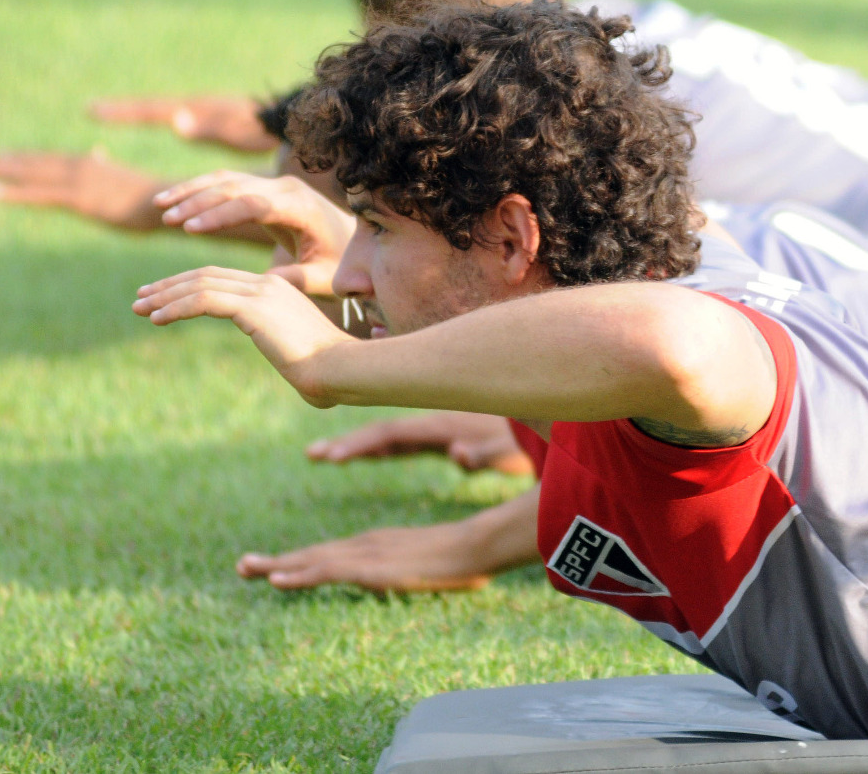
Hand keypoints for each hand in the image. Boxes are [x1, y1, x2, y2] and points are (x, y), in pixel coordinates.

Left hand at [0, 148, 168, 230]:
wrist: (176, 206)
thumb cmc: (158, 198)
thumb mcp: (126, 180)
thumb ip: (106, 168)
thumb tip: (96, 154)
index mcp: (93, 167)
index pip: (51, 162)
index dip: (25, 159)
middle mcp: (83, 170)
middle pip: (35, 164)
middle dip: (2, 162)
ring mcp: (82, 184)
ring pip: (33, 174)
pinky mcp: (83, 200)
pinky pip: (43, 195)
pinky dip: (17, 192)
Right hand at [90, 96, 277, 152]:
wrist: (289, 117)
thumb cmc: (266, 128)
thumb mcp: (240, 132)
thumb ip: (210, 128)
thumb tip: (176, 121)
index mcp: (196, 109)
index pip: (150, 109)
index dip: (122, 112)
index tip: (93, 110)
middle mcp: (194, 105)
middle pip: (149, 106)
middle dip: (121, 108)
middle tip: (91, 108)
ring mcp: (202, 110)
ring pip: (160, 110)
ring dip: (135, 111)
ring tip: (107, 113)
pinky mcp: (211, 117)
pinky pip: (174, 116)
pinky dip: (157, 118)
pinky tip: (157, 122)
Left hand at [134, 267, 350, 401]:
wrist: (342, 369)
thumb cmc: (330, 373)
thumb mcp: (303, 354)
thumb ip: (294, 353)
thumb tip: (302, 376)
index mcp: (279, 289)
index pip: (223, 278)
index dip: (189, 285)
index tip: (162, 298)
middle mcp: (268, 284)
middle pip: (206, 275)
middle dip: (169, 286)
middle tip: (141, 298)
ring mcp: (261, 293)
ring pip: (200, 284)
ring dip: (164, 296)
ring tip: (139, 308)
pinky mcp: (253, 308)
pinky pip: (204, 301)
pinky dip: (176, 307)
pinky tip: (156, 320)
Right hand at [155, 171, 353, 295]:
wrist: (350, 240)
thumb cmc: (336, 264)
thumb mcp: (322, 278)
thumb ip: (298, 279)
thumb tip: (267, 283)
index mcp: (301, 208)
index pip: (254, 205)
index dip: (220, 215)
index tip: (189, 230)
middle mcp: (287, 188)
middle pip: (236, 187)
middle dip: (199, 201)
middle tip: (167, 218)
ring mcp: (274, 184)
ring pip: (227, 179)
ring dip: (192, 191)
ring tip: (160, 207)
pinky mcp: (264, 188)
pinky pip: (226, 183)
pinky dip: (198, 190)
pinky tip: (172, 202)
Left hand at [236, 522, 495, 592]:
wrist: (480, 544)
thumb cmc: (467, 555)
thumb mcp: (434, 565)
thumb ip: (421, 569)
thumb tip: (419, 576)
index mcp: (379, 545)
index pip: (331, 554)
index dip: (301, 561)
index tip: (274, 567)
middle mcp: (366, 545)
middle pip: (314, 554)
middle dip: (278, 561)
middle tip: (242, 566)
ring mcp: (368, 555)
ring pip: (313, 561)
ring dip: (277, 566)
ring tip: (245, 568)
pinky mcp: (373, 567)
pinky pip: (328, 573)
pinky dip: (300, 575)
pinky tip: (277, 580)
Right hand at [307, 412, 533, 474]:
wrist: (555, 411)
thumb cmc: (533, 439)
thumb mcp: (511, 450)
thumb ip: (486, 453)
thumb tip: (457, 454)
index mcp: (446, 426)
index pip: (394, 434)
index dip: (360, 444)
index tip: (328, 455)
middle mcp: (439, 423)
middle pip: (385, 432)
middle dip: (348, 443)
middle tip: (313, 455)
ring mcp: (442, 427)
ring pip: (392, 434)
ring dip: (359, 443)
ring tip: (323, 454)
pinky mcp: (448, 434)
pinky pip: (406, 439)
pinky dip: (381, 445)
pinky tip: (366, 452)